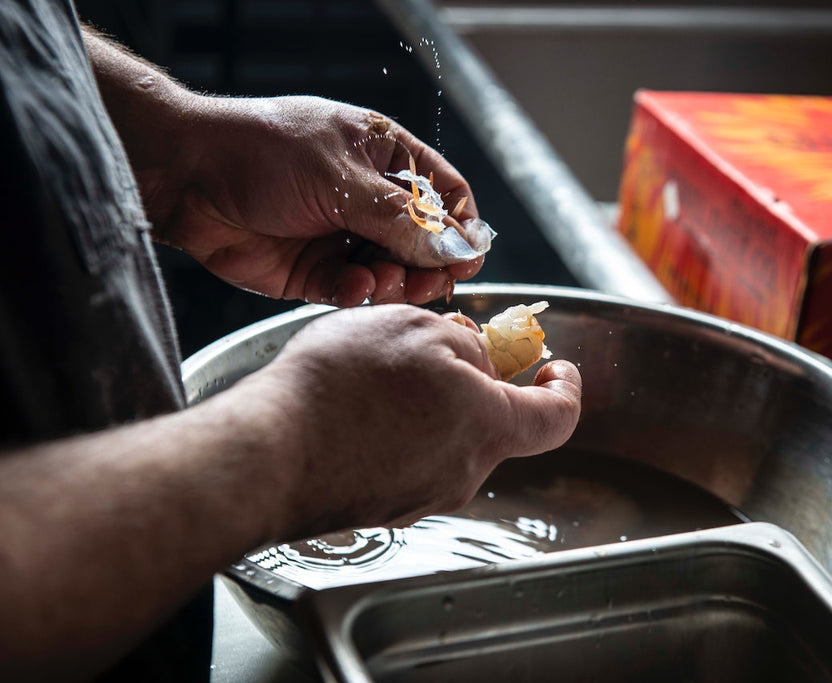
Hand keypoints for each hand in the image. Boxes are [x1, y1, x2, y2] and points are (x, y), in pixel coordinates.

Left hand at [149, 95, 484, 305]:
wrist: (185, 177)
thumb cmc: (261, 152)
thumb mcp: (340, 178)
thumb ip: (401, 219)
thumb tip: (456, 247)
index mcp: (384, 159)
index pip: (445, 194)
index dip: (462, 227)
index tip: (468, 258)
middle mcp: (368, 200)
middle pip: (424, 243)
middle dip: (429, 265)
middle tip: (426, 282)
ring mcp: (342, 237)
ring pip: (392, 273)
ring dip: (393, 282)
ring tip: (379, 281)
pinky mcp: (315, 272)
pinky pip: (352, 291)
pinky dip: (355, 294)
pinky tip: (347, 288)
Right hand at [245, 305, 581, 537]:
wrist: (267, 454)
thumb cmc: (340, 387)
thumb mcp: (413, 327)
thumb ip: (463, 342)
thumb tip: (476, 358)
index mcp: (487, 426)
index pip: (558, 418)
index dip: (565, 389)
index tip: (555, 368)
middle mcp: (464, 472)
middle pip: (493, 423)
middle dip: (476, 383)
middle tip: (436, 349)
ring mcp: (423, 496)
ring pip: (447, 440)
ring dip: (431, 404)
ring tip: (379, 373)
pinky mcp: (385, 506)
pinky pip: (409, 460)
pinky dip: (398, 430)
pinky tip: (357, 407)